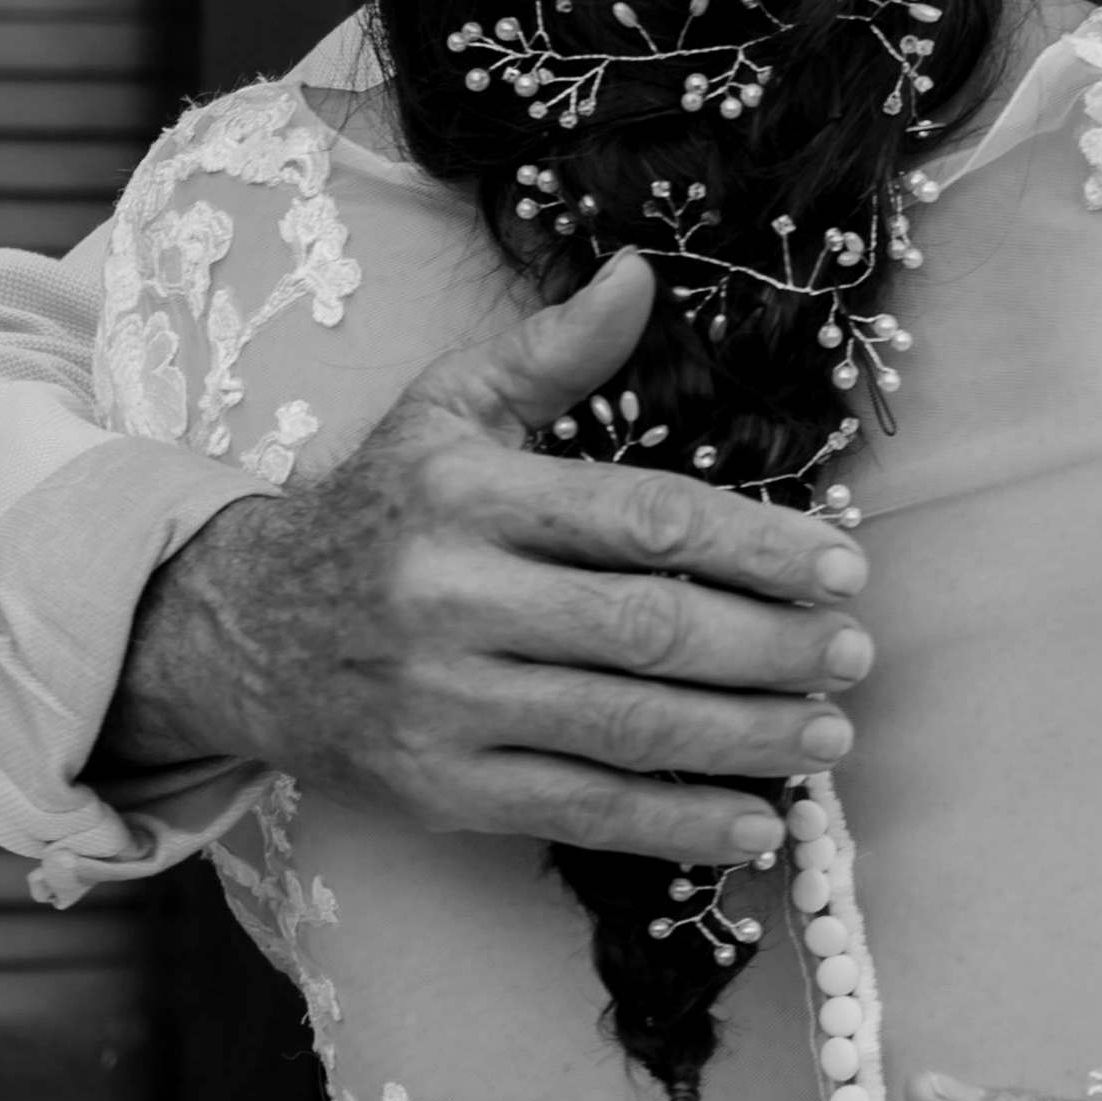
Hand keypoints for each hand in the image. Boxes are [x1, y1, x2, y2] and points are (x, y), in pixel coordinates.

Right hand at [96, 252, 872, 860]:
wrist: (247, 631)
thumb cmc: (382, 510)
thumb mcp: (446, 409)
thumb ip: (552, 348)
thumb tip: (641, 274)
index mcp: (468, 493)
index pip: (639, 519)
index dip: (753, 544)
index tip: (842, 565)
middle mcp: (451, 599)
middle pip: (644, 630)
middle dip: (768, 648)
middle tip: (854, 654)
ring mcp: (445, 703)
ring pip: (624, 728)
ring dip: (744, 738)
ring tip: (830, 735)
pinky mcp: (442, 788)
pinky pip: (580, 810)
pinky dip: (676, 825)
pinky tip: (754, 821)